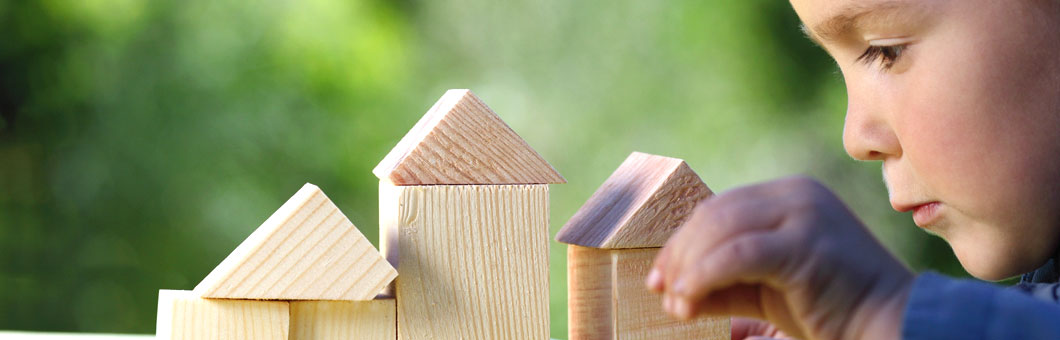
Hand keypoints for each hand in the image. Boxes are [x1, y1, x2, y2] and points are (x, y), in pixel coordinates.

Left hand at [646, 176, 913, 339]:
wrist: (892, 326)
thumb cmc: (832, 311)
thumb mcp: (768, 289)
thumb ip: (726, 281)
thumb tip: (672, 290)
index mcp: (791, 195)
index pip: (720, 208)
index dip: (683, 242)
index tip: (660, 278)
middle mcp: (798, 194)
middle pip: (714, 215)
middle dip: (679, 255)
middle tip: (660, 291)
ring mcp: (805, 214)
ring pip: (721, 230)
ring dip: (687, 269)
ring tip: (675, 303)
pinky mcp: (806, 243)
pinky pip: (737, 255)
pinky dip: (703, 277)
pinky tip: (688, 300)